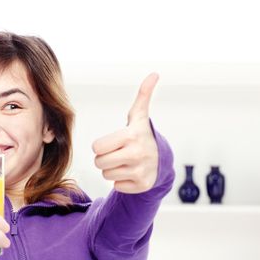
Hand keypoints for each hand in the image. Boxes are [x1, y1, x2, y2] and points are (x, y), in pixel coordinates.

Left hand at [92, 73, 159, 193]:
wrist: (162, 159)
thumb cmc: (141, 135)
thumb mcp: (139, 116)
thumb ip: (142, 95)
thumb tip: (154, 74)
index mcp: (131, 136)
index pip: (97, 147)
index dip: (101, 145)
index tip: (113, 143)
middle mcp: (137, 154)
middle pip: (99, 162)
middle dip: (104, 158)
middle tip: (117, 153)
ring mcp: (141, 171)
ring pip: (106, 175)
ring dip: (112, 170)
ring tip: (125, 162)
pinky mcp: (142, 185)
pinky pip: (116, 186)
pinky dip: (122, 181)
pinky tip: (132, 173)